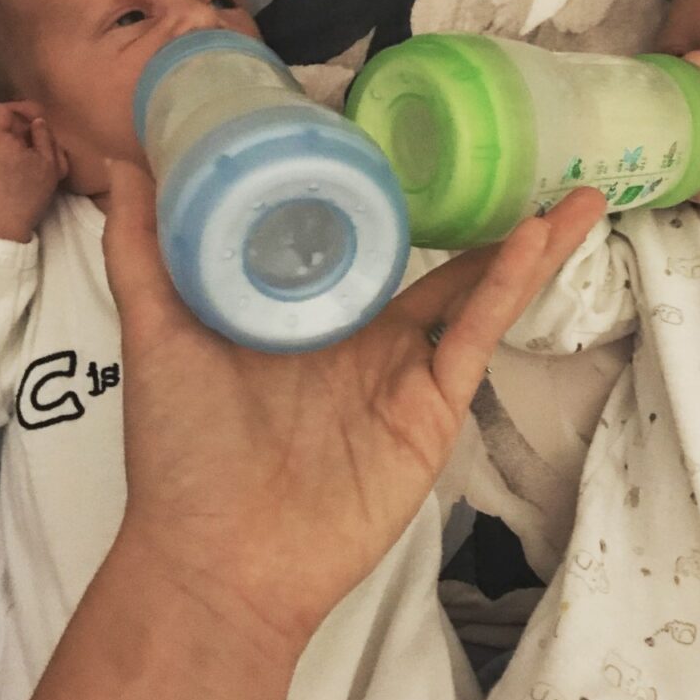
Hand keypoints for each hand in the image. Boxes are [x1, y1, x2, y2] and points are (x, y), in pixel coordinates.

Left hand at [0, 101, 67, 240]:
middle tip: (38, 145)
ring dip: (6, 148)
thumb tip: (38, 123)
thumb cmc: (23, 195)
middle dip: (16, 132)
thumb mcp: (49, 167)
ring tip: (23, 165)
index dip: (22, 110)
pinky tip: (6, 178)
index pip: (3, 109)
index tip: (39, 119)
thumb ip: (45, 139)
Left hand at [103, 160, 605, 649]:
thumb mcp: (159, 335)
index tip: (421, 139)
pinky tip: (537, 239)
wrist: (219, 559)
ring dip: (526, 246)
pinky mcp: (434, 409)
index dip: (400, 194)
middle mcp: (364, 338)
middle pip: (438, 262)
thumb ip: (144, 254)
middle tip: (523, 157)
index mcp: (309, 315)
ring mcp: (404, 374)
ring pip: (475, 294)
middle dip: (484, 215)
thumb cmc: (183, 453)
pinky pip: (474, 338)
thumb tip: (125, 162)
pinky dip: (509, 289)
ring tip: (574, 197)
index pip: (366, 240)